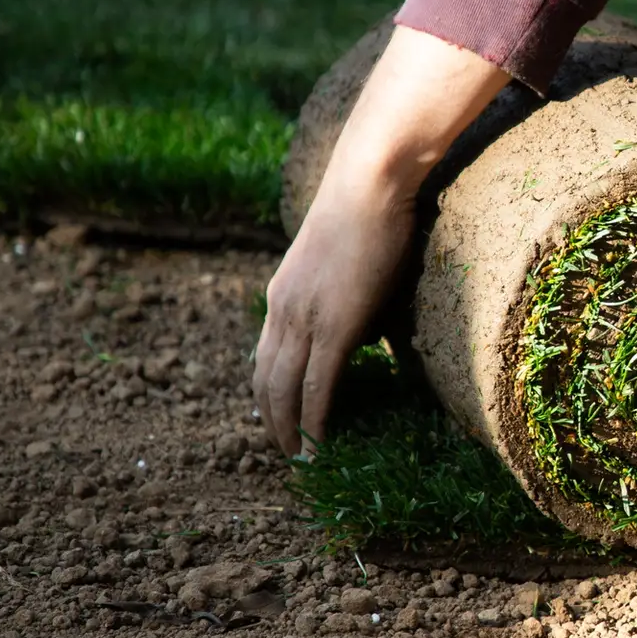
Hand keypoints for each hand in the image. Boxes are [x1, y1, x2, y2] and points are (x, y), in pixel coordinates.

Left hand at [253, 26, 509, 456]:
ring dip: (289, 427)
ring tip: (301, 456)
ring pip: (283, 388)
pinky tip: (320, 442)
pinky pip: (318, 384)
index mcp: (282, 293)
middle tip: (287, 451)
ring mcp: (304, 317)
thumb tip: (368, 327)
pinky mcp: (333, 325)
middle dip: (272, 420)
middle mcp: (282, 309)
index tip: (282, 418)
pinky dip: (315, 418)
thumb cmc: (372, 209)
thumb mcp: (346, 260)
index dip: (270, 393)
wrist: (370, 180)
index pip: (266, 355)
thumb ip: (346, 296)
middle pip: (264, 380)